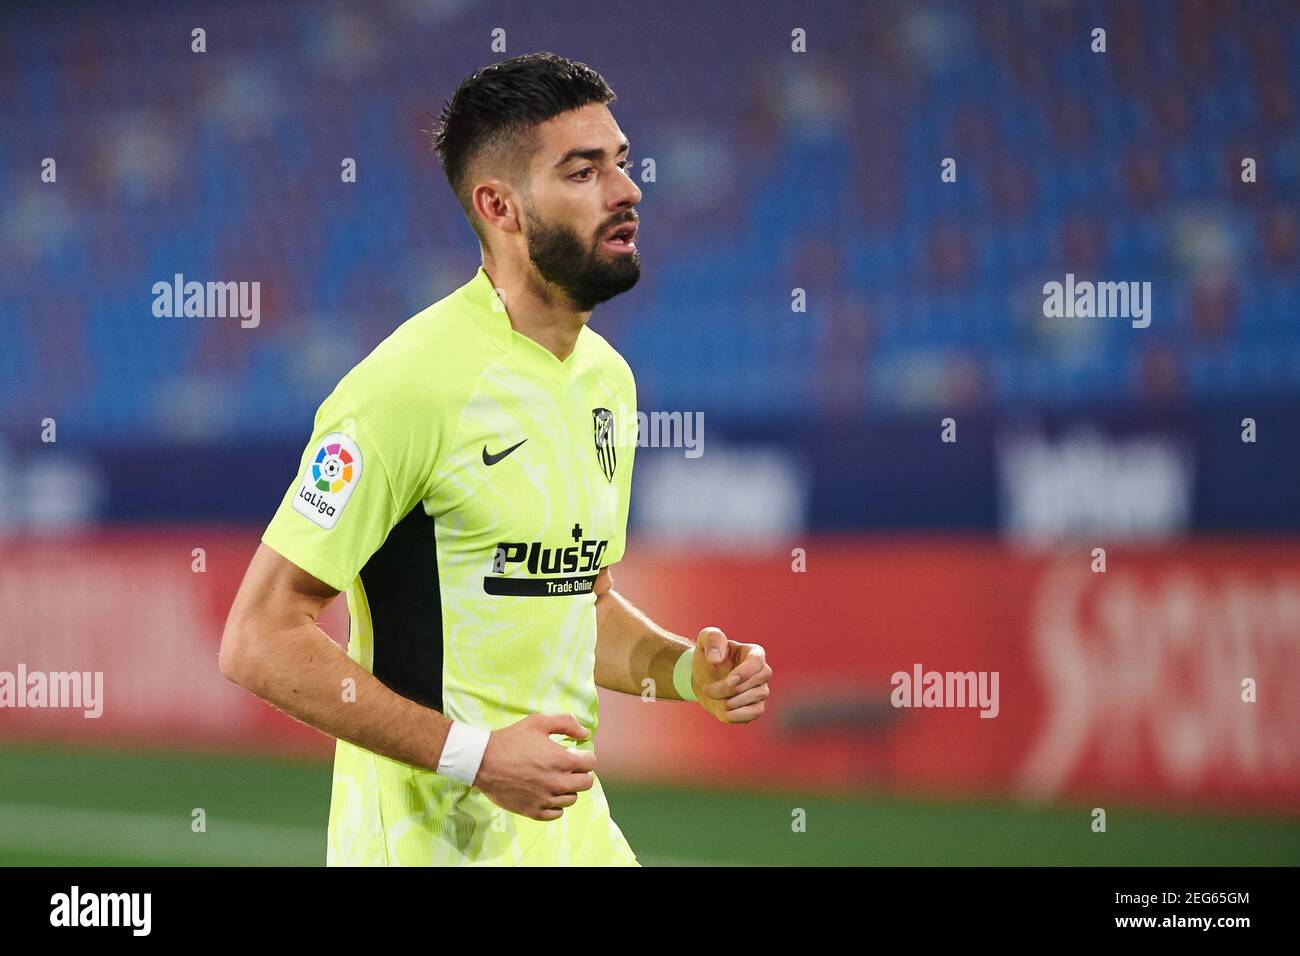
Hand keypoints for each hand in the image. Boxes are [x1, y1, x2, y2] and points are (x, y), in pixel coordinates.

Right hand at [473, 713, 595, 820]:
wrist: (482, 762)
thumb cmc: (511, 740)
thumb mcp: (538, 721)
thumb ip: (566, 723)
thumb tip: (585, 733)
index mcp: (563, 760)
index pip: (591, 763)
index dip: (585, 756)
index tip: (575, 754)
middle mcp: (558, 782)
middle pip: (586, 783)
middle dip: (580, 773)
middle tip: (567, 767)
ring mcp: (546, 799)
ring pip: (572, 798)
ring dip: (568, 788)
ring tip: (554, 779)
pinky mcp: (534, 811)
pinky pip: (557, 813)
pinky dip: (556, 804)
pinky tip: (547, 793)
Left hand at [691, 627, 771, 723]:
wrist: (705, 676)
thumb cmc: (709, 654)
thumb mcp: (706, 639)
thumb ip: (712, 640)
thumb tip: (715, 659)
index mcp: (754, 653)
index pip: (757, 663)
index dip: (745, 673)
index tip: (730, 680)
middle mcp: (762, 673)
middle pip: (753, 685)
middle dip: (727, 690)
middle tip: (707, 688)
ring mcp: (761, 691)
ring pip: (752, 702)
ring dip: (728, 703)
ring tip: (712, 696)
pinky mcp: (756, 708)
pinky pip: (751, 715)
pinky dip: (734, 716)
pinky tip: (721, 710)